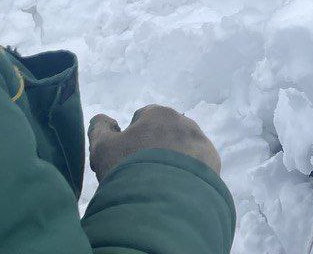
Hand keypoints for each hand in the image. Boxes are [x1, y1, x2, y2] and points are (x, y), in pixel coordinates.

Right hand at [89, 105, 220, 179]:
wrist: (163, 199)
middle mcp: (185, 122)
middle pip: (164, 133)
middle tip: (140, 174)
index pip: (142, 119)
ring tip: (158, 184)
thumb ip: (99, 129)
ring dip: (172, 161)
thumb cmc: (128, 168)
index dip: (130, 138)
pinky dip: (187, 175)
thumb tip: (102, 118)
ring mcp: (201, 142)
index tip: (124, 159)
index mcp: (159, 114)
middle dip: (154, 148)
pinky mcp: (213, 163)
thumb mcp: (102, 149)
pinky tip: (175, 190)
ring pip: (182, 149)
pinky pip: (197, 166)